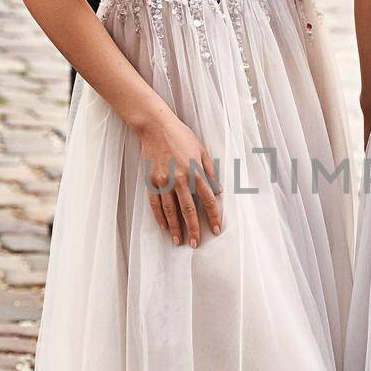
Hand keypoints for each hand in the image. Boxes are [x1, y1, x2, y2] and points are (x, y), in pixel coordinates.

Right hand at [137, 108, 221, 247]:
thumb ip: (210, 171)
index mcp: (195, 172)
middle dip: (193, 228)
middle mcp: (180, 179)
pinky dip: (160, 216)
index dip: (213, 216)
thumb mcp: (201, 150)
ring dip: (175, 227)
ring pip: (170, 210)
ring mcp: (164, 181)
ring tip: (178, 241)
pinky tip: (164, 227)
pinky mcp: (152, 181)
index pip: (208, 199)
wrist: (156, 127)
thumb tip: (218, 189)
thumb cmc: (181, 136)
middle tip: (195, 243)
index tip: (216, 229)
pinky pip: (155, 203)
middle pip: (189, 210)